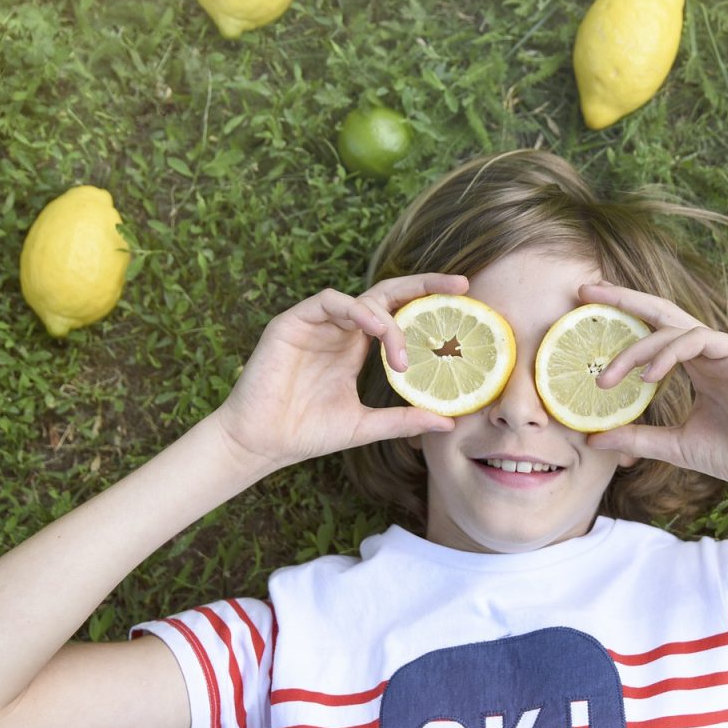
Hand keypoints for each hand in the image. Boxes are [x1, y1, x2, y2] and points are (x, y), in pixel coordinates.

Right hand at [211, 273, 468, 471]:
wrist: (261, 443)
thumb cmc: (307, 433)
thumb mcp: (365, 426)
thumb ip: (403, 420)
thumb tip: (448, 422)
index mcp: (357, 348)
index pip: (399, 314)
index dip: (429, 303)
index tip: (466, 301)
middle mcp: (341, 329)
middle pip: (388, 294)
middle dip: (425, 284)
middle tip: (460, 286)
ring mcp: (317, 323)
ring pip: (364, 300)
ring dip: (389, 321)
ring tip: (403, 354)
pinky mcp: (293, 322)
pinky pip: (331, 301)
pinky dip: (357, 311)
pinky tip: (375, 329)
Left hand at [580, 282, 727, 503]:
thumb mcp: (674, 445)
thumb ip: (636, 437)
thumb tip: (592, 439)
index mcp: (699, 365)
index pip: (656, 331)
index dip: (623, 316)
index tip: (585, 309)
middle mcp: (712, 350)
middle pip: (662, 312)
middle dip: (623, 298)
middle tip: (584, 290)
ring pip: (675, 328)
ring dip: (637, 349)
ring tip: (608, 377)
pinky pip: (699, 340)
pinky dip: (669, 353)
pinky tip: (648, 376)